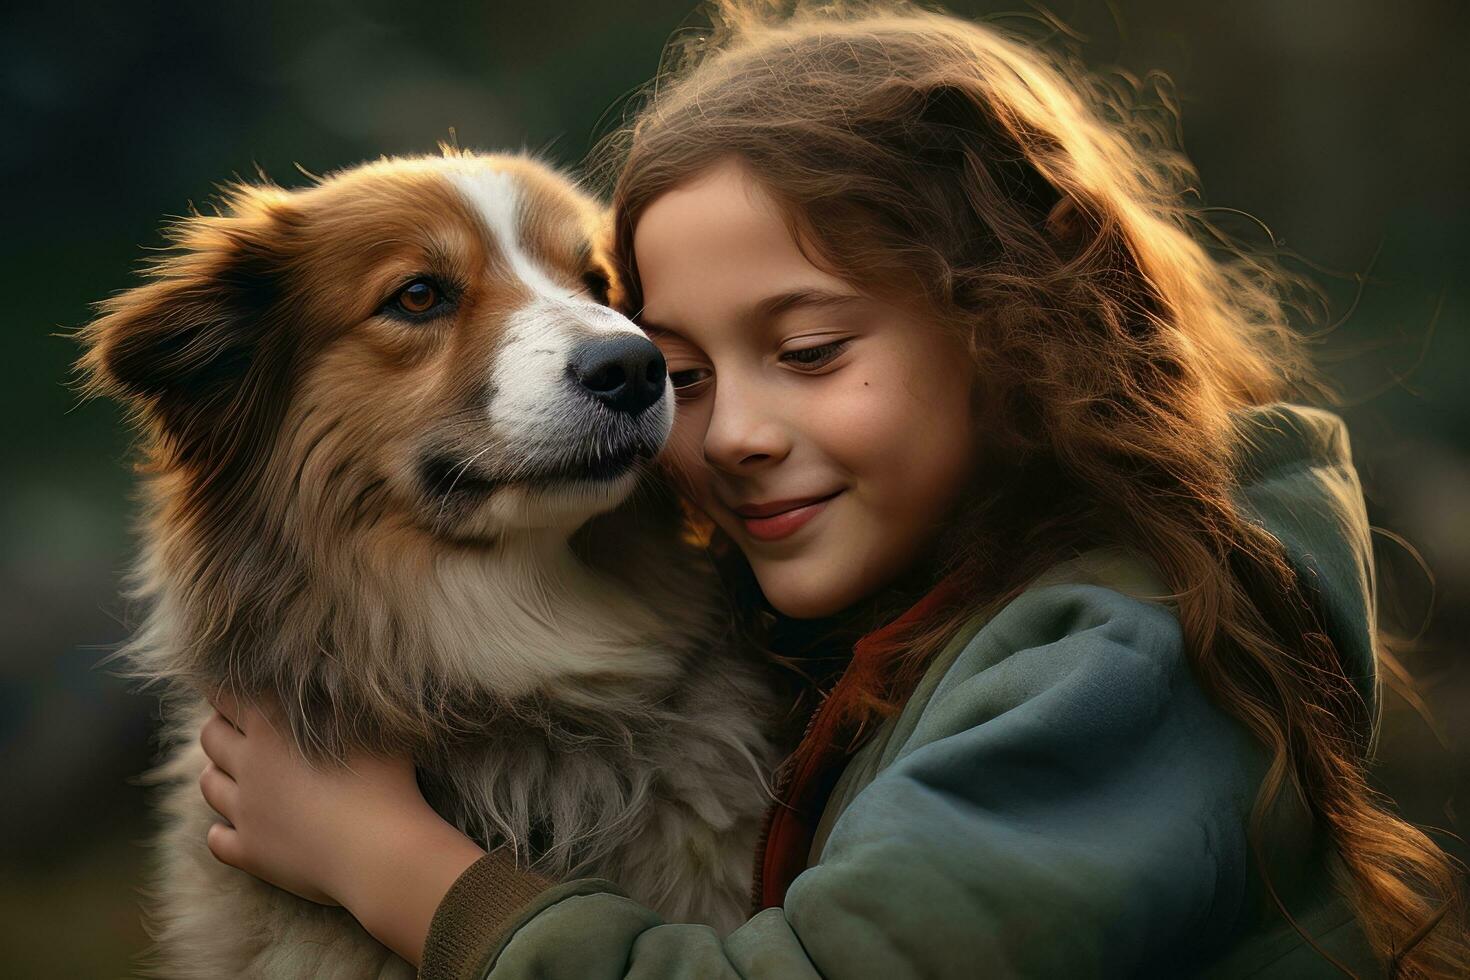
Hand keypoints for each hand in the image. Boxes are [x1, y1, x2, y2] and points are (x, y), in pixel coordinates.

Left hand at [197, 690, 421, 905]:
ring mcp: (245, 811)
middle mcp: (249, 765)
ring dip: (217, 774)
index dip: (226, 689)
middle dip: (218, 727)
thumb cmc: (384, 781)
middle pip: (211, 737)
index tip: (231, 687)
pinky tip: (236, 827)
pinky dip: (222, 830)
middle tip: (236, 727)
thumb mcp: (368, 725)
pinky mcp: (250, 852)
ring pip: (208, 785)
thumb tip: (323, 676)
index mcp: (273, 727)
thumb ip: (338, 698)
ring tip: (234, 773)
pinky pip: (217, 839)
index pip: (229, 696)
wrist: (381, 853)